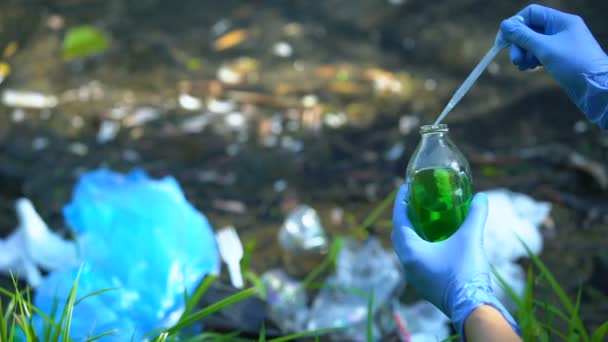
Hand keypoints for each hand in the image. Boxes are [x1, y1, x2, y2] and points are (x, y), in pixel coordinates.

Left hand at [391, 185, 518, 337]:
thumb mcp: (470, 239)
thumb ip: (475, 215)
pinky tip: (435, 242)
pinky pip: (415, 260)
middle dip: (405, 216)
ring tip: (424, 219)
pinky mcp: (423, 284)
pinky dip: (419, 246)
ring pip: (406, 248)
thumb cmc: (465, 272)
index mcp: (410, 251)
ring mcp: (414, 276)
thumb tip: (481, 196)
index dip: (400, 202)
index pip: (399, 220)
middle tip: (415, 201)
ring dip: (411, 232)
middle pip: (399, 234)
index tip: (405, 187)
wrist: (471, 308)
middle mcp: (407, 264)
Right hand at [500, 4, 607, 127]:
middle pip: (529, 29)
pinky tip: (530, 69)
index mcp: (561, 21)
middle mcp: (560, 29)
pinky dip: (531, 60)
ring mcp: (560, 43)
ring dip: (524, 53)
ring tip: (524, 67)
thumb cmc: (573, 64)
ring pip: (532, 43)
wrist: (595, 87)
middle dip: (519, 45)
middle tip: (516, 61)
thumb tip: (504, 24)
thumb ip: (523, 36)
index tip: (502, 42)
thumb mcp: (544, 49)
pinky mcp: (559, 56)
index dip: (515, 25)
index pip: (531, 13)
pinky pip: (538, 53)